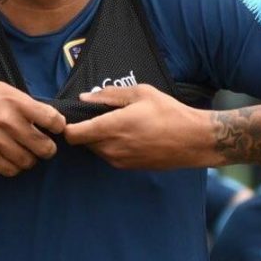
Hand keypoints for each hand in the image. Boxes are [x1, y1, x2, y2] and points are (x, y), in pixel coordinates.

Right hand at [0, 81, 65, 176]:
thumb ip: (23, 102)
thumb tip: (44, 116)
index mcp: (15, 102)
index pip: (52, 119)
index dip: (58, 127)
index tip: (55, 129)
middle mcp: (9, 121)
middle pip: (45, 147)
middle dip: (47, 149)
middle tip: (43, 148)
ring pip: (28, 161)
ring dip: (29, 160)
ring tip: (23, 154)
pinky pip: (10, 170)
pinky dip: (13, 167)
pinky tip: (9, 160)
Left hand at [64, 84, 210, 168]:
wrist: (193, 141)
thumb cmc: (169, 113)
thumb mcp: (141, 93)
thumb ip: (109, 95)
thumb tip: (85, 97)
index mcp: (112, 127)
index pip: (73, 134)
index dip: (68, 126)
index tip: (72, 116)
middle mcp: (112, 147)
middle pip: (82, 142)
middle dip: (84, 129)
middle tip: (98, 115)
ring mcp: (119, 160)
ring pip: (95, 149)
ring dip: (97, 138)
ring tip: (117, 123)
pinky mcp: (128, 167)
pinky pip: (108, 155)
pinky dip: (110, 146)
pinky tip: (127, 134)